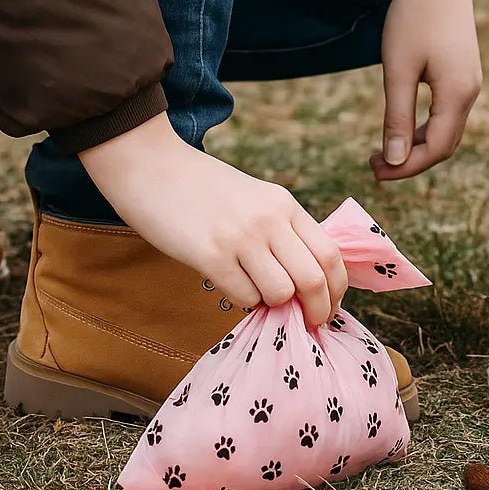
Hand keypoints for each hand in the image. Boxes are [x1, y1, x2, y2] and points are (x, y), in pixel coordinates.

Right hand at [79, 114, 346, 325]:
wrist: (151, 166)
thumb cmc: (203, 188)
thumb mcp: (255, 198)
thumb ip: (281, 231)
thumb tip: (307, 282)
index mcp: (284, 204)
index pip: (330, 254)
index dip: (337, 288)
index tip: (331, 306)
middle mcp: (269, 219)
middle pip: (314, 279)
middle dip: (317, 310)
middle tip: (309, 323)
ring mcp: (241, 238)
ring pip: (281, 293)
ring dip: (274, 306)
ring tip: (258, 294)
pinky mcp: (210, 255)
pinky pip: (245, 297)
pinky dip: (244, 301)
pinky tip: (231, 286)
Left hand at [371, 0, 481, 179]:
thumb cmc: (414, 17)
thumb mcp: (398, 70)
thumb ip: (397, 117)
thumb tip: (393, 160)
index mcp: (457, 95)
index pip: (435, 149)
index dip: (405, 167)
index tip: (374, 171)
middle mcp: (470, 93)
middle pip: (444, 145)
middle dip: (410, 161)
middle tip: (373, 166)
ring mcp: (469, 82)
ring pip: (446, 130)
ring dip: (416, 145)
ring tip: (382, 151)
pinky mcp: (463, 72)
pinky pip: (447, 113)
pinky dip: (425, 127)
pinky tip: (401, 125)